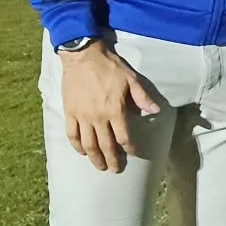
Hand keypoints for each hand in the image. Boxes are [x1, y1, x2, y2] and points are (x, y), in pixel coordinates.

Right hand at [60, 44, 159, 172]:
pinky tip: (82, 152)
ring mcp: (82, 116)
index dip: (130, 148)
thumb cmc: (110, 67)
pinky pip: (72, 134)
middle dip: (113, 160)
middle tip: (116, 170)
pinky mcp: (69, 112)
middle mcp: (98, 117)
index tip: (134, 153)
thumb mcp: (131, 79)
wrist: (83, 56)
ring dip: (95, 158)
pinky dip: (77, 146)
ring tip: (100, 167)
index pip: (124, 137)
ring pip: (89, 144)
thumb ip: (142, 97)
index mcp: (115, 110)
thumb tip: (155, 111)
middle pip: (106, 146)